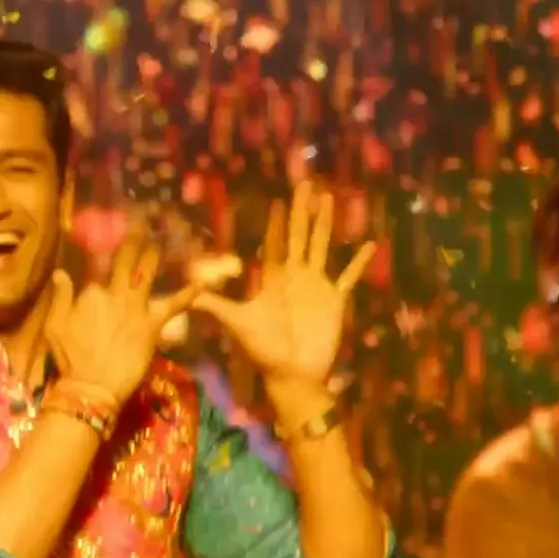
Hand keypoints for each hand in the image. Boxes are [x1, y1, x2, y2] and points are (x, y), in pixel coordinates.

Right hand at [43, 232, 201, 403]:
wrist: (92, 387)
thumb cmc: (70, 359)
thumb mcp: (54, 327)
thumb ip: (60, 298)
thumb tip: (60, 274)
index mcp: (91, 293)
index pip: (98, 277)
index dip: (102, 274)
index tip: (107, 267)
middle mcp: (114, 294)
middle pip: (125, 261)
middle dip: (134, 239)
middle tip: (142, 223)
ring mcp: (135, 308)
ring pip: (147, 273)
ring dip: (155, 255)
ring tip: (163, 239)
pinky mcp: (153, 324)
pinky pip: (173, 306)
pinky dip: (188, 294)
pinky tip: (202, 283)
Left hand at [192, 181, 376, 388]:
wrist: (293, 373)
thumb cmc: (264, 350)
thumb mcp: (237, 323)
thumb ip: (214, 305)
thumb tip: (187, 290)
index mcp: (274, 279)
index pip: (274, 243)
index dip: (276, 222)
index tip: (278, 201)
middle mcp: (295, 276)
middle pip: (299, 235)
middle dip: (302, 210)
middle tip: (306, 184)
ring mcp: (316, 286)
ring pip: (322, 246)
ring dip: (325, 223)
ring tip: (329, 199)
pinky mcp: (335, 299)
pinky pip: (349, 277)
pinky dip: (359, 262)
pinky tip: (371, 245)